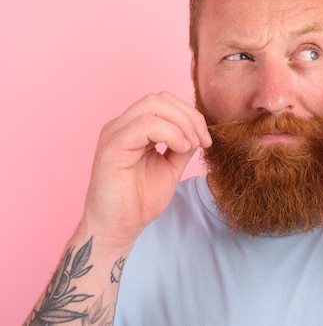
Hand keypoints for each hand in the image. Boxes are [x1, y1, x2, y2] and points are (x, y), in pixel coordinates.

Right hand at [81, 92, 211, 247]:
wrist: (118, 229)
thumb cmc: (139, 201)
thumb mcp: (170, 167)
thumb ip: (181, 146)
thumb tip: (198, 130)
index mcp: (133, 128)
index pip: (164, 102)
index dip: (190, 115)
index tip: (205, 140)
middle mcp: (121, 126)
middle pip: (160, 98)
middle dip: (189, 116)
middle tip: (202, 142)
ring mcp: (114, 134)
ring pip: (152, 105)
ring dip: (181, 123)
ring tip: (191, 147)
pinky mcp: (112, 147)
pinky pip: (145, 125)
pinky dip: (170, 133)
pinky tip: (180, 149)